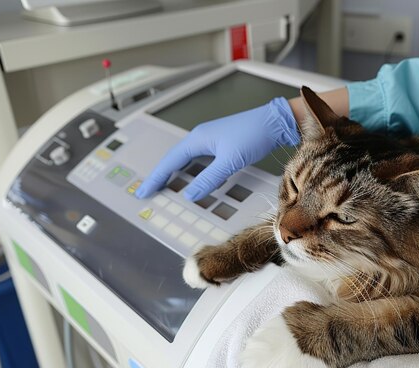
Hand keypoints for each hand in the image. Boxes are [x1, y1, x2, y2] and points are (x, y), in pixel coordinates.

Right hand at [135, 97, 299, 200]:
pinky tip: (194, 178)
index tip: (143, 191)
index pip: (169, 162)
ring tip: (165, 186)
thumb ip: (208, 179)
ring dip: (175, 172)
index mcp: (197, 139)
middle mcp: (200, 137)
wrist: (275, 122)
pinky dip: (192, 170)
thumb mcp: (230, 162)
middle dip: (161, 176)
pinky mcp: (222, 143)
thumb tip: (189, 195)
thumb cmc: (253, 135)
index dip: (156, 178)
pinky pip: (199, 159)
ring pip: (187, 159)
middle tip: (148, 191)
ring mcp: (211, 140)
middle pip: (174, 159)